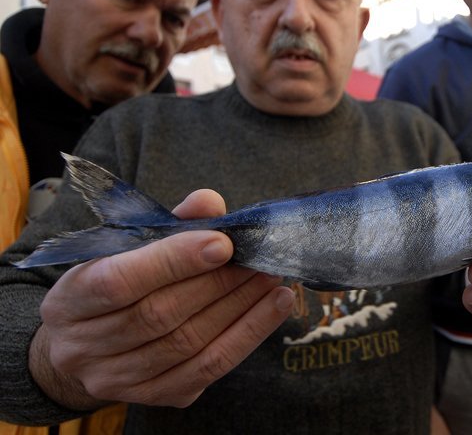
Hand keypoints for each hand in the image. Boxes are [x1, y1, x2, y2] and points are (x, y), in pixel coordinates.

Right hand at [29, 189, 294, 409]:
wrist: (83, 348)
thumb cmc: (111, 283)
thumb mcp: (123, 249)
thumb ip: (168, 223)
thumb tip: (210, 203)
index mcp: (70, 300)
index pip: (120, 281)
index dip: (173, 260)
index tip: (223, 242)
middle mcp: (85, 347)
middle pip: (160, 315)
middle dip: (219, 282)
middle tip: (260, 257)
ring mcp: (118, 378)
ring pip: (188, 344)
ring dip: (241, 307)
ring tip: (273, 277)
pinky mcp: (155, 396)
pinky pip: (209, 369)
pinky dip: (248, 334)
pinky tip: (274, 306)